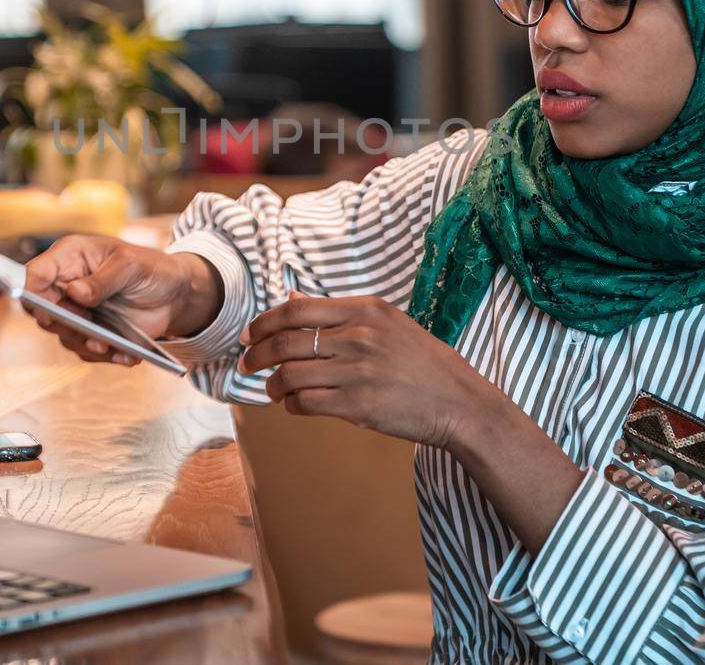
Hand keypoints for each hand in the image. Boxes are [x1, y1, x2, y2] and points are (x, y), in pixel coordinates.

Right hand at [21, 235, 221, 366]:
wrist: (175, 294)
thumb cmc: (150, 268)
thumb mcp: (131, 265)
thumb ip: (103, 279)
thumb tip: (74, 292)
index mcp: (69, 258)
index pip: (34, 275)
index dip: (30, 292)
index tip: (43, 308)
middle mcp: (66, 286)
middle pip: (41, 311)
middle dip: (62, 323)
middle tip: (86, 327)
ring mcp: (77, 313)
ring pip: (63, 335)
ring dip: (85, 343)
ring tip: (109, 347)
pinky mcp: (91, 335)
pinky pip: (87, 352)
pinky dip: (106, 356)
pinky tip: (126, 355)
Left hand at [236, 295, 495, 449]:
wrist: (458, 401)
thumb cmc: (421, 362)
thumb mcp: (385, 322)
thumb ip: (337, 312)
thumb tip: (291, 298)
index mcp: (365, 310)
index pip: (296, 310)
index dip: (263, 323)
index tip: (249, 336)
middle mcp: (359, 336)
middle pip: (286, 342)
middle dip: (257, 355)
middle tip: (247, 364)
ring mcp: (358, 372)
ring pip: (291, 375)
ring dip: (273, 385)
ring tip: (273, 389)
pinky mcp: (358, 406)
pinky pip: (306, 403)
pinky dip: (292, 405)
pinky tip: (295, 405)